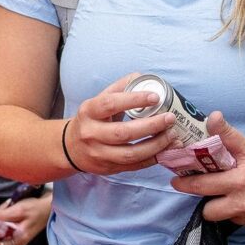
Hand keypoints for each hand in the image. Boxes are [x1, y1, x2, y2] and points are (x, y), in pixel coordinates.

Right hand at [65, 73, 180, 175]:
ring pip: (131, 153)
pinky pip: (134, 166)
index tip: (155, 97)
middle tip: (170, 118)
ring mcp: (99, 154)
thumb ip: (119, 89)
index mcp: (88, 112)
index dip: (134, 100)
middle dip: (152, 126)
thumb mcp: (97, 101)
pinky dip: (153, 159)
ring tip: (173, 136)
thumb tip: (141, 77)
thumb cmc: (91, 120)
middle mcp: (91, 134)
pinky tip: (165, 150)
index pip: (110, 104)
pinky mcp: (108, 168)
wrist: (71, 148)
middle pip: (123, 132)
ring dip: (156, 145)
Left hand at [170, 111, 244, 232]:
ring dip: (227, 207)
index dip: (186, 185)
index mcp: (239, 181)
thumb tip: (212, 116)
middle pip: (209, 212)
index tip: (176, 182)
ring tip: (237, 193)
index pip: (202, 187)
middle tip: (207, 191)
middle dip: (205, 202)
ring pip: (228, 217)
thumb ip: (228, 136)